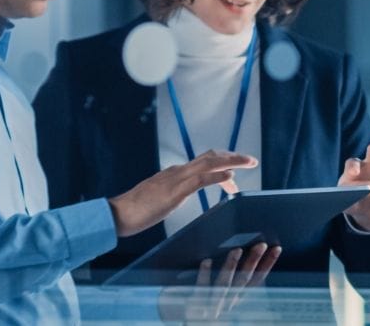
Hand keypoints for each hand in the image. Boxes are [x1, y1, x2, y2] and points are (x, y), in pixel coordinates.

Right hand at [110, 150, 256, 236]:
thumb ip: (171, 193)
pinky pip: (201, 180)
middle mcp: (178, 171)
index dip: (222, 164)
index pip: (203, 163)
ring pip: (209, 163)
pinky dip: (218, 176)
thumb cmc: (136, 210)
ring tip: (249, 163)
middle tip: (250, 161)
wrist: (119, 214)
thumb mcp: (159, 199)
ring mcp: (176, 179)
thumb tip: (180, 193)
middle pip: (210, 157)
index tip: (234, 175)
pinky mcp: (175, 190)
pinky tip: (231, 179)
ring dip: (232, 161)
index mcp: (174, 173)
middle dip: (232, 157)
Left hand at [160, 243, 280, 322]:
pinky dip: (204, 275)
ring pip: (225, 284)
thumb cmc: (211, 309)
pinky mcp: (198, 306)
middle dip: (253, 262)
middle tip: (261, 245)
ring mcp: (214, 304)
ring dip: (231, 266)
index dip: (268, 265)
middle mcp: (229, 301)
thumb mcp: (226, 299)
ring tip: (236, 250)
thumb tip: (242, 253)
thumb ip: (234, 282)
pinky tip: (206, 261)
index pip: (257, 279)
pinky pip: (201, 289)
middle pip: (244, 279)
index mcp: (237, 298)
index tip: (277, 249)